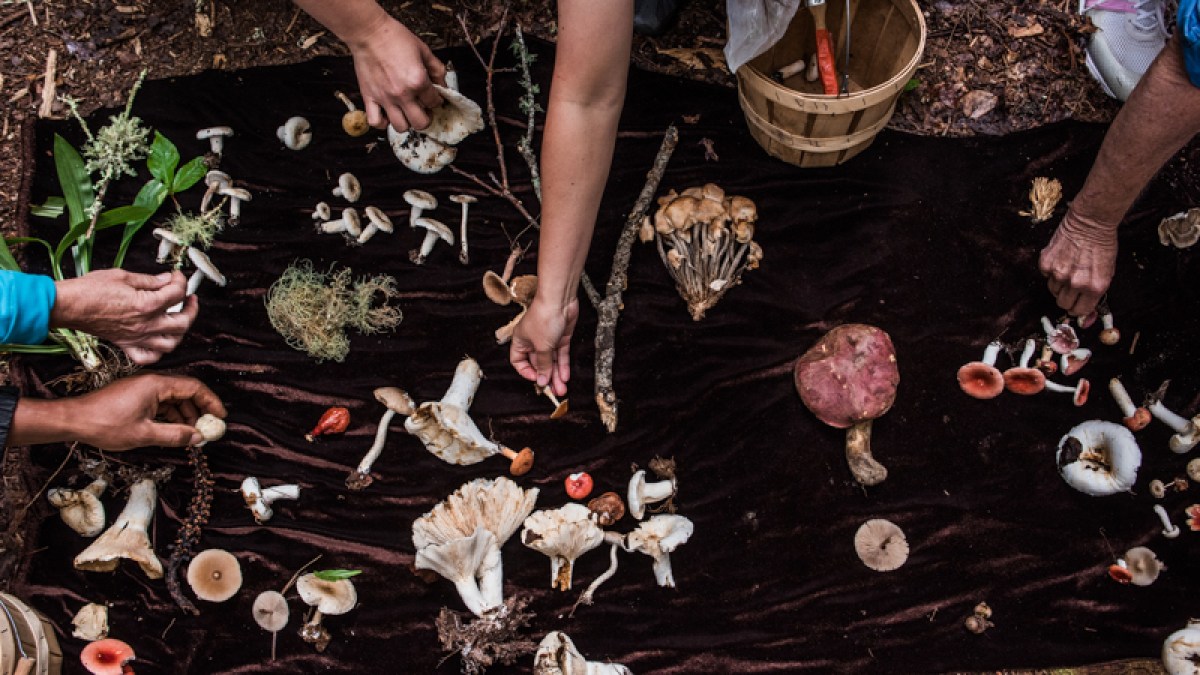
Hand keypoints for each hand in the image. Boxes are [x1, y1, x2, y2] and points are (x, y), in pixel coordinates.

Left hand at [11, 373, 225, 450]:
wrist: (73, 420)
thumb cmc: (105, 424)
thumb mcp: (144, 434)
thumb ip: (175, 435)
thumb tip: (197, 438)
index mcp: (157, 385)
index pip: (194, 388)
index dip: (211, 402)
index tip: (220, 417)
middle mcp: (152, 382)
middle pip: (185, 392)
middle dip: (198, 411)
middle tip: (206, 430)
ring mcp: (143, 388)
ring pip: (173, 399)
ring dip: (184, 416)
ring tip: (190, 435)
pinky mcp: (135, 396)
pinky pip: (160, 403)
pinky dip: (170, 416)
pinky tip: (172, 431)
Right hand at [51, 269, 197, 365]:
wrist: (68, 306)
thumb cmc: (91, 289)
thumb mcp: (123, 276)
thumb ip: (149, 280)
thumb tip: (167, 279)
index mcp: (146, 305)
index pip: (177, 294)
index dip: (181, 281)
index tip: (177, 275)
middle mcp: (145, 325)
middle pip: (183, 323)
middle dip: (191, 308)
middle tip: (189, 298)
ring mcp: (136, 338)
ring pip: (171, 344)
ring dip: (180, 332)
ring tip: (179, 318)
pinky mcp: (126, 345)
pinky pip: (148, 357)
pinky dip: (158, 352)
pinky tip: (159, 340)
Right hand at [347, 16, 444, 131]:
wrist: (369, 32)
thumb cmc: (394, 37)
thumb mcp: (423, 50)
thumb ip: (437, 69)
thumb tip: (442, 84)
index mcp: (418, 81)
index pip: (435, 102)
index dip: (437, 100)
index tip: (434, 97)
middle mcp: (402, 94)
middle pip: (421, 123)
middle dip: (426, 118)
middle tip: (423, 109)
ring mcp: (385, 98)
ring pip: (401, 127)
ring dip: (406, 122)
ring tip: (406, 112)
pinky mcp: (369, 98)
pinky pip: (376, 122)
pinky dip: (383, 122)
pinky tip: (387, 114)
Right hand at [510, 297, 578, 397]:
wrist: (559, 299)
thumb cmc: (544, 317)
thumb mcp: (542, 346)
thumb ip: (543, 365)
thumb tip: (542, 381)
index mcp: (520, 341)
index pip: (518, 361)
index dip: (526, 372)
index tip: (537, 379)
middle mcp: (533, 341)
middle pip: (538, 363)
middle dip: (546, 377)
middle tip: (554, 391)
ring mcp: (547, 339)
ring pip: (551, 361)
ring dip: (556, 375)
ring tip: (562, 389)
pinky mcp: (560, 337)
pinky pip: (561, 354)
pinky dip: (563, 365)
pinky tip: (565, 376)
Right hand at [1038, 210, 1117, 316]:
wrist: (1091, 221)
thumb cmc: (1102, 245)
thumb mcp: (1107, 273)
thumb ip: (1094, 295)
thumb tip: (1084, 318)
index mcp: (1094, 287)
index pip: (1080, 311)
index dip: (1077, 309)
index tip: (1076, 304)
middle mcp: (1076, 283)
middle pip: (1062, 303)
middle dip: (1067, 297)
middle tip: (1071, 286)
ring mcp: (1059, 273)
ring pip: (1052, 290)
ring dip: (1058, 283)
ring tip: (1068, 268)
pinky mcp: (1046, 263)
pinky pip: (1045, 275)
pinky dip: (1050, 270)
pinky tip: (1061, 258)